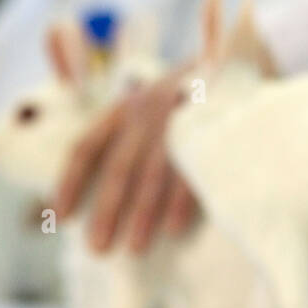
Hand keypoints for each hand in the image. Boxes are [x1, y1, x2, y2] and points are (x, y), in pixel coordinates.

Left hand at [54, 70, 197, 253]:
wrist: (246, 60)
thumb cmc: (196, 100)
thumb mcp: (158, 105)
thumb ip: (134, 137)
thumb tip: (105, 192)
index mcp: (129, 106)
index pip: (88, 146)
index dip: (70, 182)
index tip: (60, 217)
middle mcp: (149, 109)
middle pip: (119, 166)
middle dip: (106, 210)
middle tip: (97, 248)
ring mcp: (181, 116)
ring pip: (154, 172)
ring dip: (142, 213)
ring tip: (134, 248)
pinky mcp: (211, 124)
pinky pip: (192, 170)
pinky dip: (181, 202)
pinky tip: (173, 230)